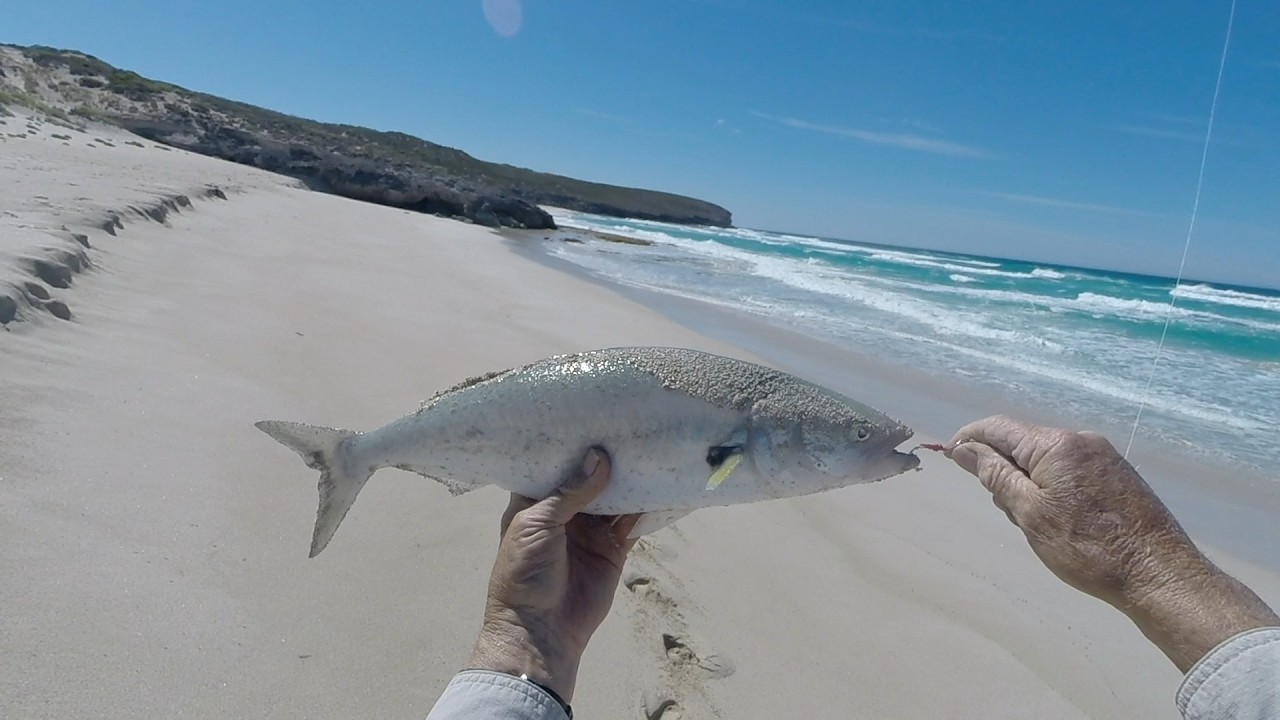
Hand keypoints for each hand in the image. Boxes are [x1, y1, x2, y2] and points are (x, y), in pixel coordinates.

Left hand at [469, 448, 640, 701]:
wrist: (541, 630)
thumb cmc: (524, 573)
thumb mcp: (537, 524)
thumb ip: (569, 491)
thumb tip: (600, 457)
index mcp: (534, 502)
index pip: (553, 465)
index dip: (569, 444)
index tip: (590, 414)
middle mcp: (563, 512)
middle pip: (589, 477)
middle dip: (605, 456)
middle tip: (628, 424)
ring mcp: (590, 530)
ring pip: (614, 497)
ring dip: (629, 478)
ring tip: (648, 445)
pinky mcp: (613, 549)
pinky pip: (632, 523)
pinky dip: (646, 506)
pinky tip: (660, 483)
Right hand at [947, 415, 1277, 671]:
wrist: (1158, 574)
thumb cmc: (1087, 548)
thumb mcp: (1029, 514)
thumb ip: (996, 476)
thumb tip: (964, 449)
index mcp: (1056, 445)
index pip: (999, 428)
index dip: (969, 439)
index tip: (949, 456)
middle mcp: (1081, 441)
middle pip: (1023, 444)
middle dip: (1003, 470)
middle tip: (1009, 513)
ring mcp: (1103, 457)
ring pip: (1046, 461)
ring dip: (1029, 484)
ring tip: (1039, 527)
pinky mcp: (1117, 476)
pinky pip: (1070, 471)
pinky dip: (1052, 489)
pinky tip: (1062, 523)